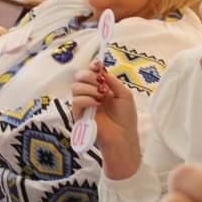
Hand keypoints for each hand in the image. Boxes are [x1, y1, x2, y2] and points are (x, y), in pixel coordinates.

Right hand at [71, 59, 140, 178]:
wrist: (123, 136)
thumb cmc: (126, 118)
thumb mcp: (124, 94)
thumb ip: (112, 81)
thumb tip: (101, 70)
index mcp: (100, 88)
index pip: (90, 73)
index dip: (92, 67)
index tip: (97, 65)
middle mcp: (90, 94)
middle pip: (79, 77)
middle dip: (88, 75)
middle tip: (99, 82)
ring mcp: (83, 105)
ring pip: (75, 87)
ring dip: (88, 88)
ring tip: (100, 95)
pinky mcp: (79, 115)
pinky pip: (75, 101)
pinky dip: (86, 99)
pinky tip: (97, 103)